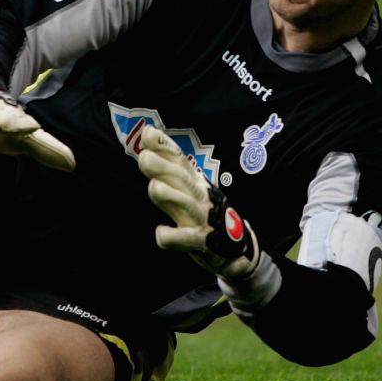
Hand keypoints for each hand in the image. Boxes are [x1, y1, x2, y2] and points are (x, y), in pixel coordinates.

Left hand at [138, 125, 259, 279]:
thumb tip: (148, 132)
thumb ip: (167, 163)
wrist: (237, 247)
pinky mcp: (201, 240)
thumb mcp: (187, 185)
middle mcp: (198, 196)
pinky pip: (186, 238)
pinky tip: (160, 233)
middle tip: (144, 157)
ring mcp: (201, 217)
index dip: (165, 146)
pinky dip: (172, 236)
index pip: (179, 160)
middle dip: (163, 167)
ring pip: (185, 204)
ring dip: (170, 195)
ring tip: (155, 187)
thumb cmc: (203, 211)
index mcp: (194, 181)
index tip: (149, 133)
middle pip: (181, 179)